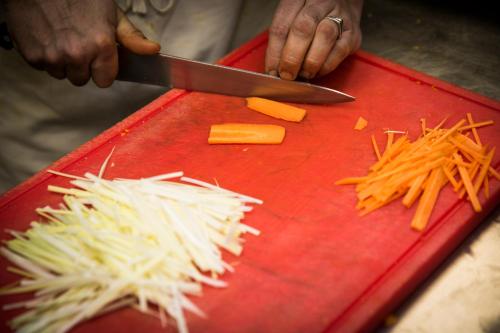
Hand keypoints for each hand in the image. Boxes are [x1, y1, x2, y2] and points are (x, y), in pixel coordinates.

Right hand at [3, 0, 159, 86]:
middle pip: (82, 80)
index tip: (98, 58)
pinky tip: (47, 36)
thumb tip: (153, 50)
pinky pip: (44, 67)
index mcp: (101, 46)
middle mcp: (78, 56)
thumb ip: (132, 37)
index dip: (103, 70)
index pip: (105, 81)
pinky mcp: (33, 57)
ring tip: (61, 38)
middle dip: (82, 66)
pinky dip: (45, 56)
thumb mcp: (111, 13)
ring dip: (63, 63)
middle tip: (78, 43)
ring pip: (62, 75)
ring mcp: (54, 58)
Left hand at [266, 0, 362, 79]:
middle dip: (291, 57)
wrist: (342, 3)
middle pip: (303, 29)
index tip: (271, 72)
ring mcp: (339, 15)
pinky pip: (340, 50)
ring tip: (303, 74)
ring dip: (310, 62)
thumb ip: (282, 39)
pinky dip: (326, 65)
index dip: (274, 53)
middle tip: (286, 75)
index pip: (281, 26)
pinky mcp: (353, 32)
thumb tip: (274, 70)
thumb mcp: (291, 18)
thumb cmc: (309, 15)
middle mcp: (320, 2)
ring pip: (324, 37)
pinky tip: (318, 71)